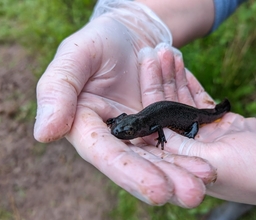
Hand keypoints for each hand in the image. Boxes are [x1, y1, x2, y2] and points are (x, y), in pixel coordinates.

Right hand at [34, 1, 216, 206]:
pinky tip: (210, 160)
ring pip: (162, 157)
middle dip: (167, 180)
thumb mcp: (73, 59)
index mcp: (89, 128)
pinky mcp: (162, 124)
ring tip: (207, 178)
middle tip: (193, 194)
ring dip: (185, 171)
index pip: (108, 156)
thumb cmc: (97, 43)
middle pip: (140, 165)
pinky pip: (178, 139)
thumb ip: (57, 93)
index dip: (131, 174)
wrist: (131, 33)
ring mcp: (142, 133)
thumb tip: (45, 134)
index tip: (158, 191)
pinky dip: (193, 149)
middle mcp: (116, 138)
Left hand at [139, 46, 255, 218]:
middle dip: (160, 81)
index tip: (143, 71)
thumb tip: (155, 133)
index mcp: (188, 164)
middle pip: (169, 111)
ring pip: (185, 104)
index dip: (149, 99)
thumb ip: (185, 149)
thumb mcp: (219, 162)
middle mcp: (195, 150)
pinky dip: (194, 86)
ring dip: (176, 79)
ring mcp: (211, 136)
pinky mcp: (228, 125)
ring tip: (168, 53)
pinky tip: (183, 69)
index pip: (158, 129)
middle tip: (154, 52)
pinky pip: (204, 102)